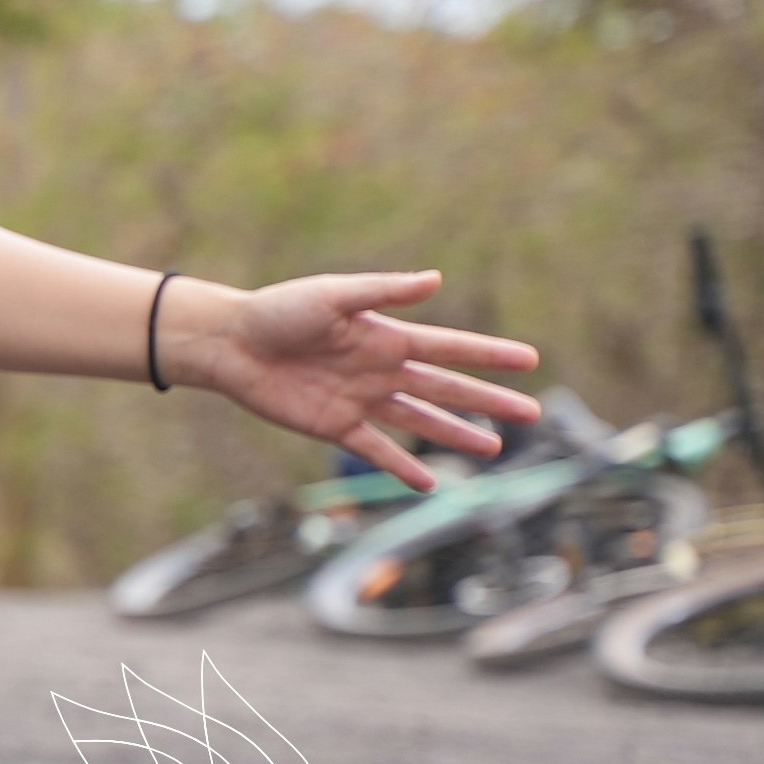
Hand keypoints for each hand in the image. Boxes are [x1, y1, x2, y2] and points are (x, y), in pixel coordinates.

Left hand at [173, 270, 542, 489]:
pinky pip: (374, 450)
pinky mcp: (334, 426)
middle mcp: (380, 370)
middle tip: (532, 413)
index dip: (489, 355)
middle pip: (445, 389)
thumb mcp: (332, 296)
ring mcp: (360, 400)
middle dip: (487, 400)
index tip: (530, 360)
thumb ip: (383, 292)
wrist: (230, 343)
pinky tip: (428, 483)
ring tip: (494, 450)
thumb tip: (436, 280)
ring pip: (419, 422)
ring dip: (455, 435)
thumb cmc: (278, 310)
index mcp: (385, 336)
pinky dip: (399, 467)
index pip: (449, 347)